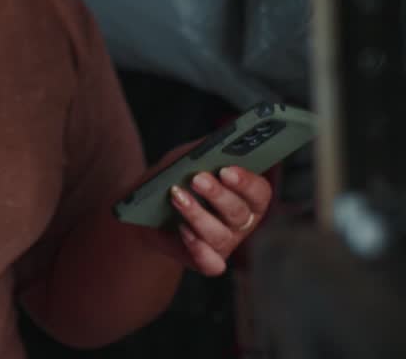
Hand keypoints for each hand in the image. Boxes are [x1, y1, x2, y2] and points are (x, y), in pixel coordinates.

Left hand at [138, 141, 274, 276]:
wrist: (146, 206)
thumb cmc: (176, 176)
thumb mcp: (189, 156)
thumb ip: (206, 149)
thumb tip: (218, 141)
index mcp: (247, 195)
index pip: (259, 192)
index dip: (246, 182)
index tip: (227, 170)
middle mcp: (242, 221)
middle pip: (239, 213)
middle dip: (218, 195)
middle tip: (197, 179)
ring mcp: (226, 243)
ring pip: (220, 235)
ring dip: (198, 215)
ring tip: (177, 196)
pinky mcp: (207, 260)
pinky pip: (211, 263)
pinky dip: (198, 249)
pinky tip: (183, 230)